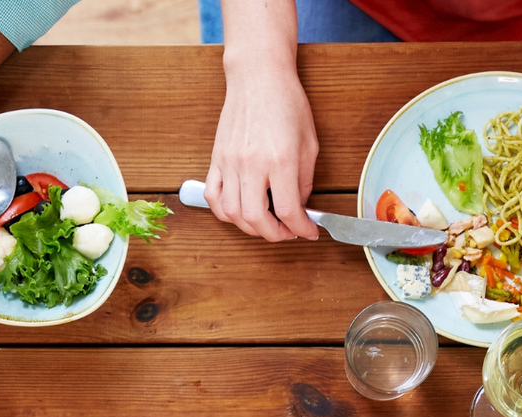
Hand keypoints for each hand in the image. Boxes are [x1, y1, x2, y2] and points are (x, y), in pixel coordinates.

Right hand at [203, 52, 319, 241]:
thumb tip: (298, 207)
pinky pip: (212, 197)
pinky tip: (239, 210)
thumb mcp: (308, 143)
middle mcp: (252, 164)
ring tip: (265, 222)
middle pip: (256, 219)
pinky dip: (225, 212)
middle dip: (273, 234)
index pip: (287, 210)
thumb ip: (304, 180)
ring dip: (249, 227)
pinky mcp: (216, 159)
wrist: (258, 78)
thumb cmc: (286, 103)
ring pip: (232, 214)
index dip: (300, 229)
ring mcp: (229, 163)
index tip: (308, 232)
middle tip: (286, 232)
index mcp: (280, 159)